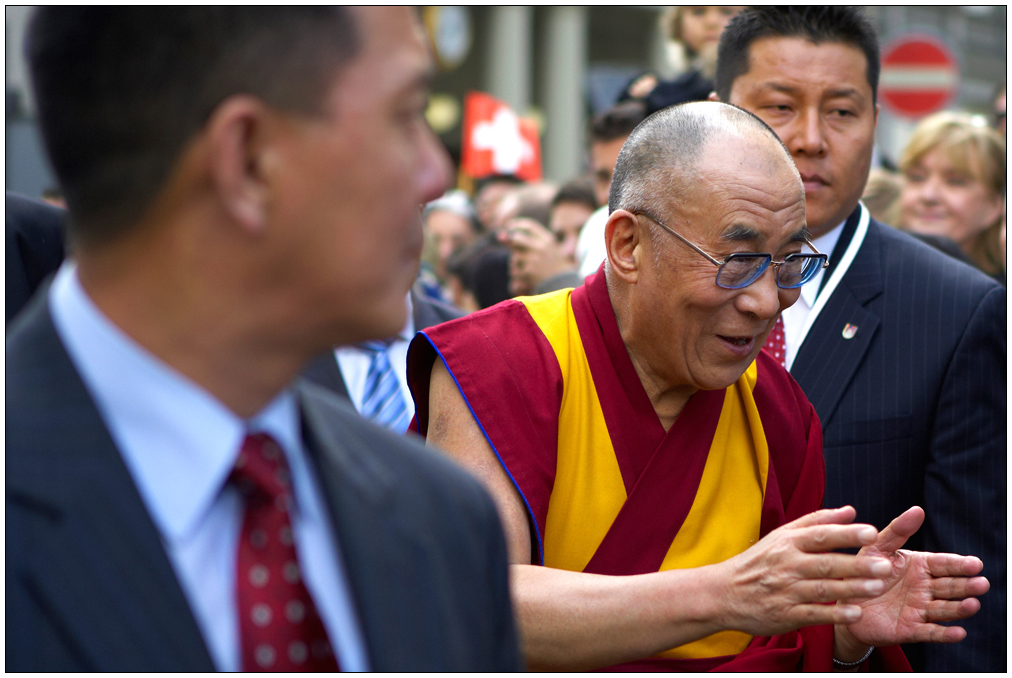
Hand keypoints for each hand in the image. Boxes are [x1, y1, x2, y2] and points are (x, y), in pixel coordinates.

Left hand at [499, 218, 575, 295]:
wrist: (563, 286)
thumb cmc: (554, 266)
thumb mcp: (548, 249)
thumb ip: (527, 241)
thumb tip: (500, 235)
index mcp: (548, 240)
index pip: (529, 226)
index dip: (516, 225)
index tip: (509, 227)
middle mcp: (541, 247)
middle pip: (516, 238)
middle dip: (511, 243)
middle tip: (517, 252)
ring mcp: (534, 259)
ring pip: (514, 258)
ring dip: (516, 264)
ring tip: (528, 270)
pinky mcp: (528, 272)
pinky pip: (514, 271)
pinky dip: (518, 276)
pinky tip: (527, 279)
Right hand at [714, 506, 892, 636]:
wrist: (724, 592)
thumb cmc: (759, 562)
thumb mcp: (781, 535)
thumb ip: (817, 522)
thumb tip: (850, 511)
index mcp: (788, 542)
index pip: (820, 535)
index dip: (846, 534)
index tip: (870, 532)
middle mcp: (787, 565)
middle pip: (826, 563)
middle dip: (856, 564)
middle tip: (884, 565)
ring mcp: (787, 590)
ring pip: (823, 588)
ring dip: (852, 588)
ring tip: (878, 587)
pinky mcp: (786, 614)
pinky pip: (814, 613)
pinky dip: (835, 614)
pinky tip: (855, 612)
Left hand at [834, 506, 989, 659]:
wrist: (846, 601)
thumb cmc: (863, 570)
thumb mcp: (877, 547)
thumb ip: (898, 531)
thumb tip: (918, 509)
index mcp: (920, 566)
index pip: (944, 564)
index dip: (959, 564)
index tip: (975, 564)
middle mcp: (924, 588)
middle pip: (949, 586)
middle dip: (966, 585)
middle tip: (981, 584)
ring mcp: (919, 609)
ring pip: (944, 609)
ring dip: (959, 608)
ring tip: (973, 604)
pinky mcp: (911, 629)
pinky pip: (930, 632)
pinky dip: (945, 634)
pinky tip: (959, 632)